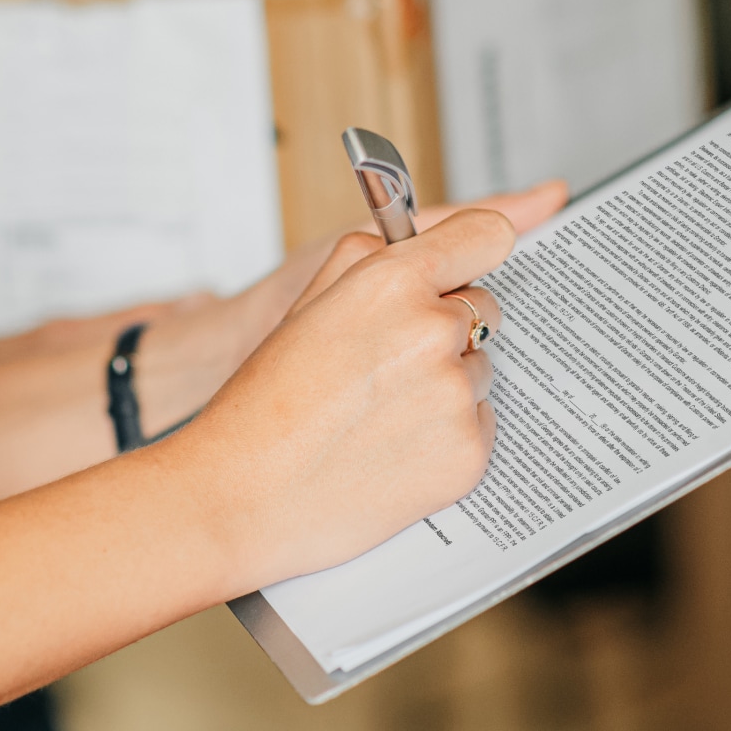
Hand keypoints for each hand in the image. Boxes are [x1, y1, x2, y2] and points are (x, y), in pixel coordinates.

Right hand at [131, 179, 567, 433]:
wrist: (243, 497)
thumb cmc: (264, 406)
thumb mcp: (307, 303)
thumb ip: (371, 258)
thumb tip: (421, 239)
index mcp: (393, 282)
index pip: (487, 233)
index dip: (474, 248)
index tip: (467, 261)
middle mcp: (433, 332)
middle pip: (483, 308)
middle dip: (448, 328)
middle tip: (387, 364)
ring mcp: (455, 396)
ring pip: (478, 371)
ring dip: (445, 386)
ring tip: (378, 415)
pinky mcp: (468, 454)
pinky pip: (479, 425)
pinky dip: (447, 437)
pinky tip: (393, 449)